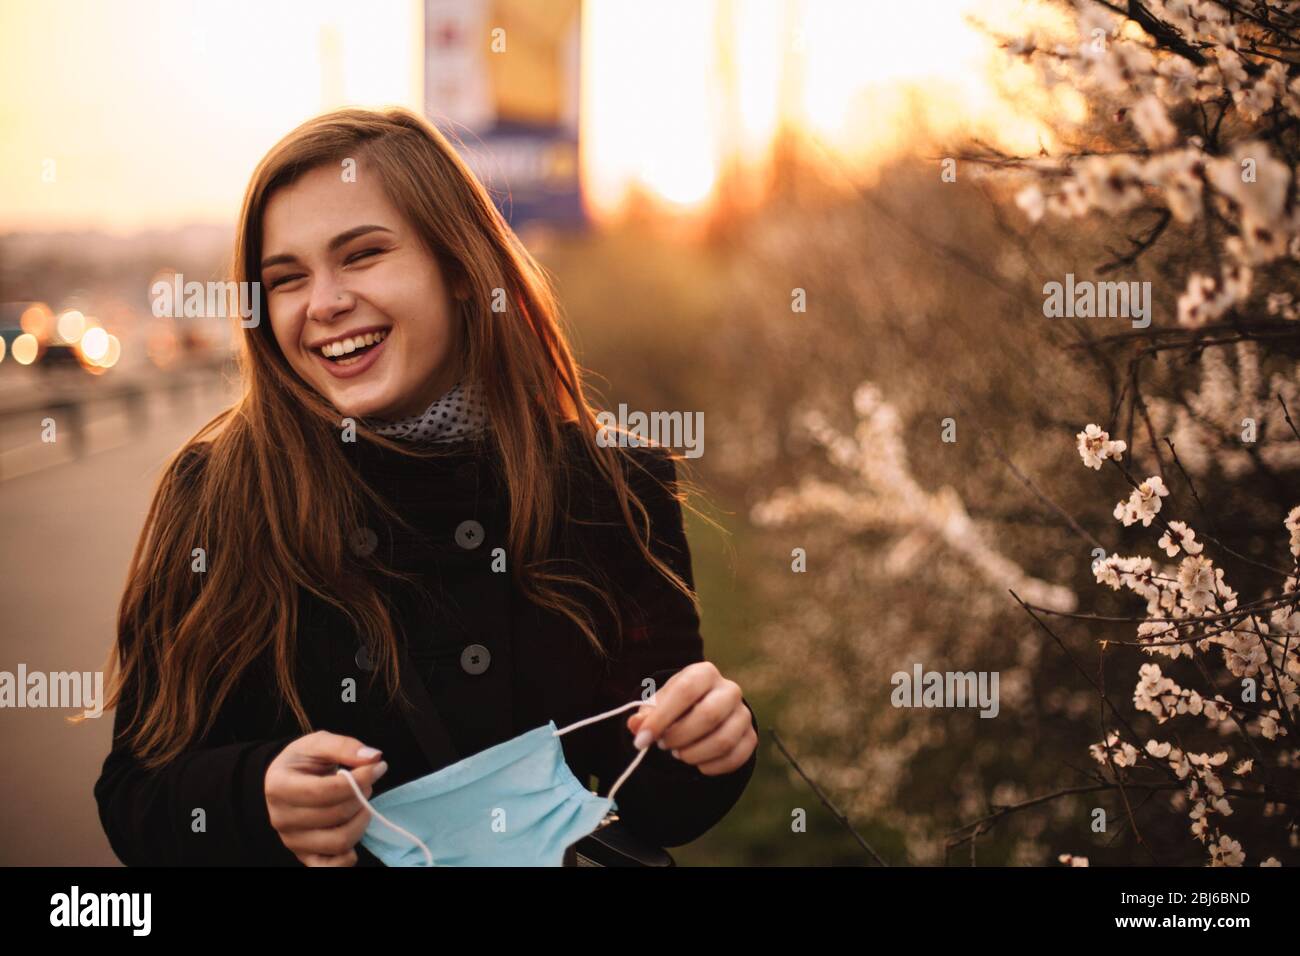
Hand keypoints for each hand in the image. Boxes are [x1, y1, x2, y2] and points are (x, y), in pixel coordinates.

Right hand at [264, 730, 388, 866]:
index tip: (377, 767)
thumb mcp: (318, 743)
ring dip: (361, 821)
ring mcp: (292, 841)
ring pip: (339, 841)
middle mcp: (281, 818)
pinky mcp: (304, 856)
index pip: (326, 791)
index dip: (359, 780)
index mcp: (279, 787)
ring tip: (360, 803)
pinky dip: (348, 857)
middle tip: (366, 783)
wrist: (286, 782)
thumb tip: (373, 757)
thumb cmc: (303, 762)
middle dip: (361, 796)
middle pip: (336, 815)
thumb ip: (345, 746)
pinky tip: (354, 831)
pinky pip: (330, 867)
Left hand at [625, 661, 756, 774]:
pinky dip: (710, 767)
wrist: (705, 710)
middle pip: (709, 716)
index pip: (685, 691)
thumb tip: (635, 726)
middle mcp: (730, 690)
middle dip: (679, 737)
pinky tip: (697, 763)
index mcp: (704, 673)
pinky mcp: (750, 737)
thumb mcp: (659, 704)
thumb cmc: (678, 705)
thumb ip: (645, 715)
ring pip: (723, 741)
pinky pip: (734, 758)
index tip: (641, 740)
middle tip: (663, 745)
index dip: (661, 718)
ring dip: (693, 754)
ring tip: (679, 753)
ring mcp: (743, 714)